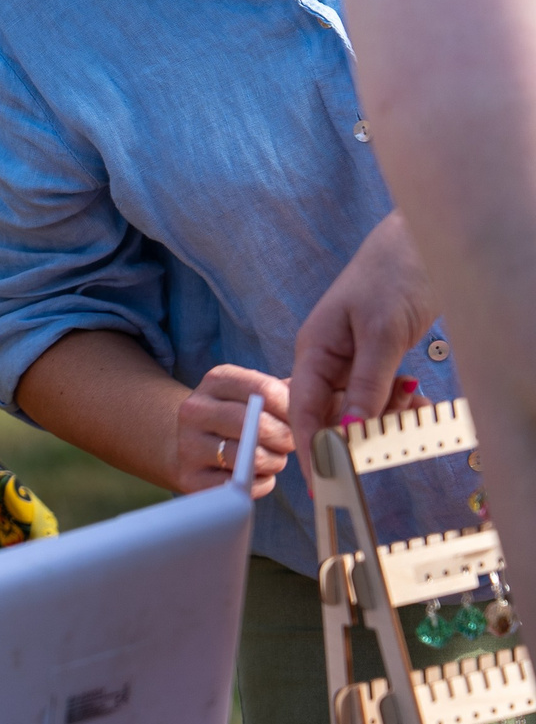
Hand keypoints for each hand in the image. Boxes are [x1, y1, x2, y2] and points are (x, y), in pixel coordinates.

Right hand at [174, 364, 292, 495]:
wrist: (190, 442)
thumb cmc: (237, 417)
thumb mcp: (255, 394)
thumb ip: (289, 393)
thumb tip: (334, 400)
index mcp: (216, 380)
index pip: (265, 391)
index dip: (293, 409)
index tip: (301, 420)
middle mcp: (195, 409)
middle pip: (258, 425)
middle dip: (286, 439)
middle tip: (289, 443)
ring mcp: (189, 444)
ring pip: (251, 459)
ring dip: (274, 462)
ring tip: (272, 458)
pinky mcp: (191, 478)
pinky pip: (244, 487)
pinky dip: (261, 484)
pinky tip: (257, 476)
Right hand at [289, 210, 437, 464]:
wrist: (421, 242)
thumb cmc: (392, 276)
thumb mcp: (380, 332)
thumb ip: (366, 383)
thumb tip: (349, 430)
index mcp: (313, 349)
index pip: (302, 408)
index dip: (309, 445)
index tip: (321, 481)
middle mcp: (326, 358)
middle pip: (328, 413)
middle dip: (355, 431)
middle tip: (387, 438)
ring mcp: (350, 358)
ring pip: (357, 407)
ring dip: (383, 414)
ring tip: (413, 399)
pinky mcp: (374, 358)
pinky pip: (378, 394)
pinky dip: (396, 401)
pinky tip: (416, 394)